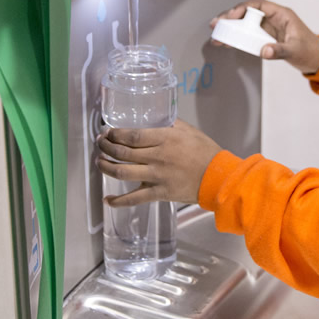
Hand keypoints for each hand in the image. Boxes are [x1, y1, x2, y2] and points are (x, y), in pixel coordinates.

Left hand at [96, 120, 221, 205]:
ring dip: (106, 167)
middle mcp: (157, 157)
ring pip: (122, 173)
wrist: (218, 178)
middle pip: (122, 153)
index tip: (107, 132)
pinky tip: (107, 200)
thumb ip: (170, 124)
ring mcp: (156, 177)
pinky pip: (134, 199)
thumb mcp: (189, 130)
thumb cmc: (206, 152)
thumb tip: (155, 117)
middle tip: (100, 143)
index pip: (131, 136)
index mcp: (164, 139)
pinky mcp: (159, 193)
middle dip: (106, 147)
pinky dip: (118, 201)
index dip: (114, 134)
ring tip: (100, 162)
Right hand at [211, 0, 318, 73]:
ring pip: (245, 23)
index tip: (232, 16)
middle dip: (231, 17)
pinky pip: (248, 34)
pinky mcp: (265, 37)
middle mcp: (273, 18)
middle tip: (217, 24)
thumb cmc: (309, 50)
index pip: (259, 5)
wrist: (315, 59)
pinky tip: (226, 41)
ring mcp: (268, 28)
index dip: (244, 8)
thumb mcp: (295, 50)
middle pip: (248, 12)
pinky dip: (236, 37)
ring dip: (231, 27)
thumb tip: (265, 51)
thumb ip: (280, 50)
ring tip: (217, 34)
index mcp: (282, 15)